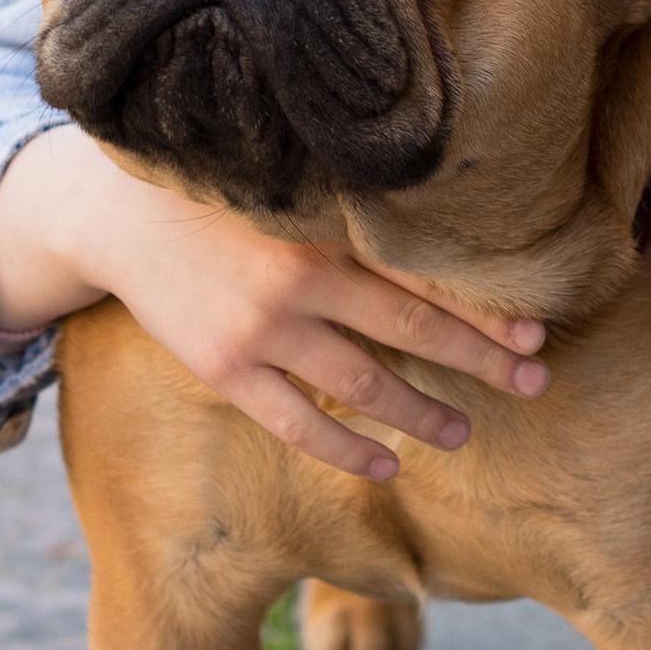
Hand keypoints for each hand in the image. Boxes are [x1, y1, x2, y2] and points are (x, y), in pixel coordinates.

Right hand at [0, 128, 548, 482]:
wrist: (114, 215)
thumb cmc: (220, 193)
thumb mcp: (288, 187)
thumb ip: (349, 211)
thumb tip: (439, 229)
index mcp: (322, 227)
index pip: (421, 274)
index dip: (481, 306)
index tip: (535, 329)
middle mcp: (297, 279)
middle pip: (409, 329)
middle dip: (479, 359)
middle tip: (536, 381)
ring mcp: (259, 330)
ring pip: (362, 384)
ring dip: (423, 412)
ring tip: (465, 431)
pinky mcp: (225, 368)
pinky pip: (297, 424)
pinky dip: (347, 449)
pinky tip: (390, 462)